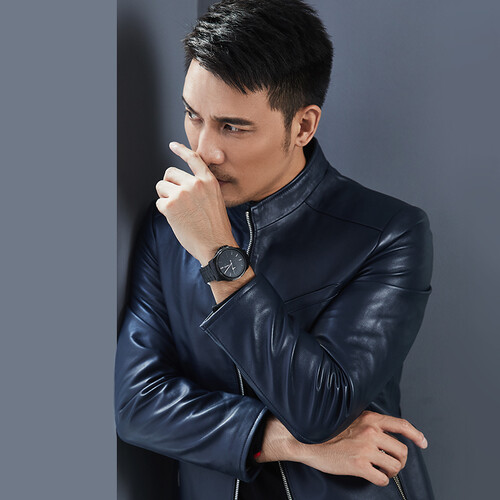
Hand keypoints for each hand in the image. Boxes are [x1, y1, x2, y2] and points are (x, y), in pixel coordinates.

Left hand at [155, 142, 235, 264]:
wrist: (216, 245)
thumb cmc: (215, 228)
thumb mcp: (215, 200)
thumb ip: (201, 188)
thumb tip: (181, 184)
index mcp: (208, 181)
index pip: (193, 159)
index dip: (181, 150)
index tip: (173, 145)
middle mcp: (195, 184)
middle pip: (170, 173)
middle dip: (169, 185)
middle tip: (177, 200)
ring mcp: (182, 193)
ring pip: (161, 186)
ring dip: (165, 198)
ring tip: (179, 211)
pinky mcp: (171, 205)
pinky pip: (159, 202)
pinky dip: (165, 211)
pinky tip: (177, 219)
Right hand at [257, 411, 427, 486]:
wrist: (308, 441)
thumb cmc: (327, 432)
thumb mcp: (350, 419)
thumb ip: (369, 424)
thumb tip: (385, 434)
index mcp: (370, 419)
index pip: (401, 424)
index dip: (416, 434)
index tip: (422, 442)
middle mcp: (371, 432)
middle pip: (402, 450)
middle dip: (399, 460)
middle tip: (391, 464)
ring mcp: (366, 449)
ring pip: (395, 466)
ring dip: (390, 471)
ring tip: (380, 470)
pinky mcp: (359, 465)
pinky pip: (383, 478)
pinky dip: (380, 480)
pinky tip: (371, 476)